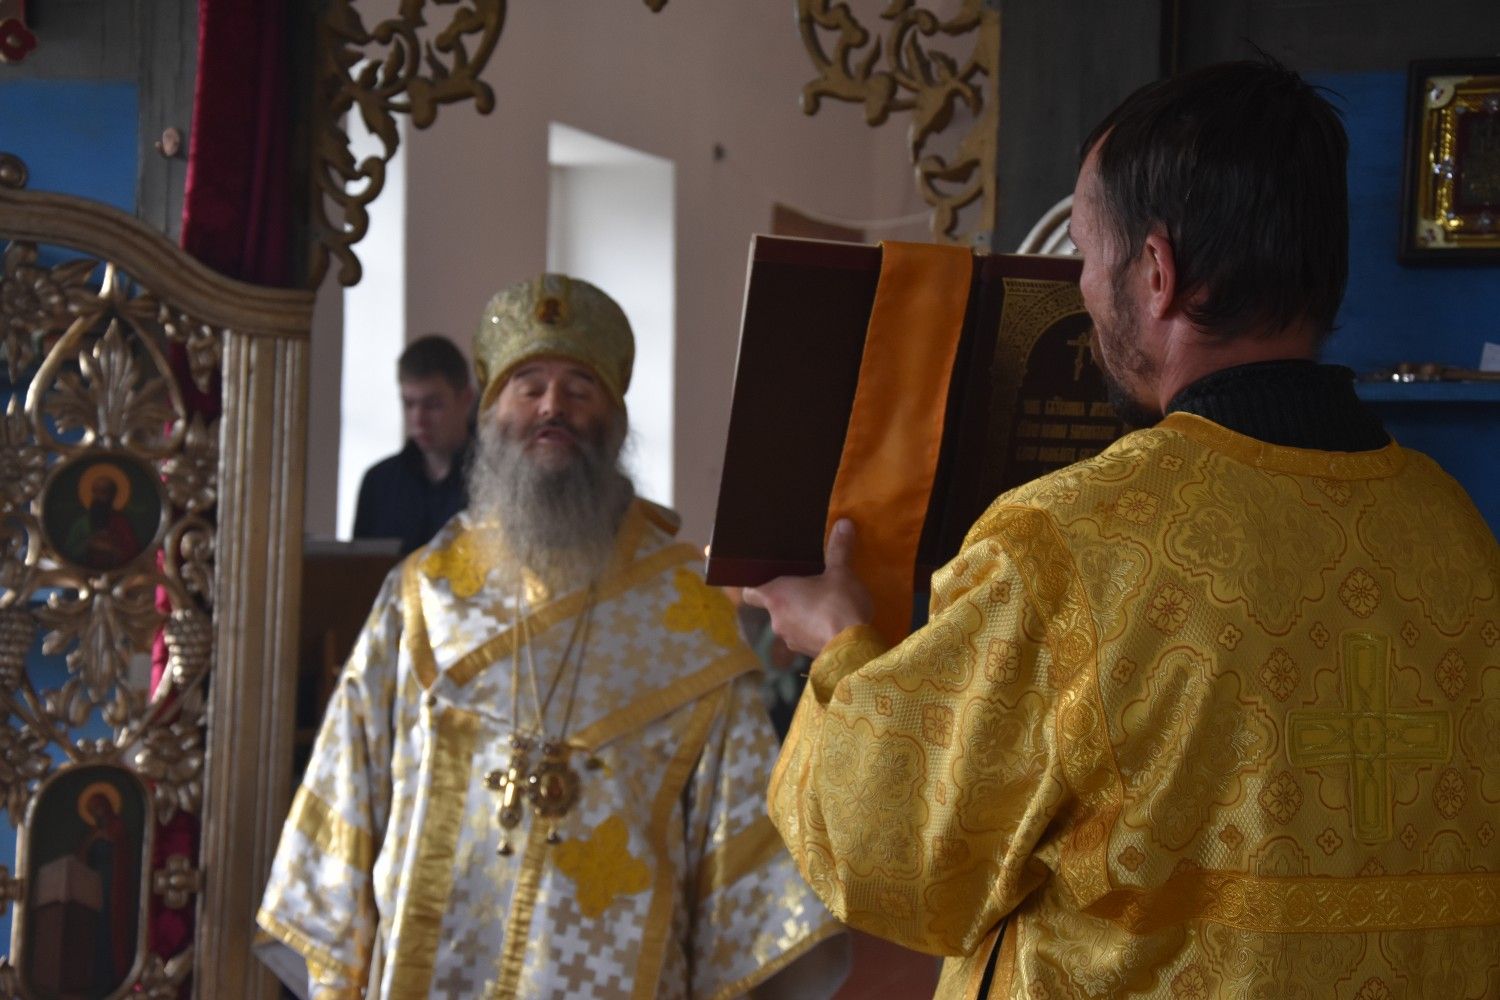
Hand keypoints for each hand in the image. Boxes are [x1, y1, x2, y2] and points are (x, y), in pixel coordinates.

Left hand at [742, 519, 872, 656]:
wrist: (853, 651)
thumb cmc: (838, 605)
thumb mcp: (841, 572)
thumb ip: (839, 549)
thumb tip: (844, 523)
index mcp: (775, 596)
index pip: (750, 591)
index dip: (755, 583)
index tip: (765, 577)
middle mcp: (776, 620)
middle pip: (773, 605)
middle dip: (788, 597)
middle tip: (805, 584)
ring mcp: (790, 639)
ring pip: (790, 622)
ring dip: (801, 614)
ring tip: (822, 603)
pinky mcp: (807, 653)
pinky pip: (805, 636)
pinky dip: (813, 629)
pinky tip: (831, 622)